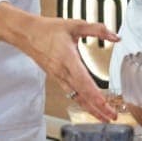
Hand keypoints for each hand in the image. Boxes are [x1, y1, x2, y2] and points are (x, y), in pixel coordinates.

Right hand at [0, 4, 119, 121]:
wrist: (27, 34)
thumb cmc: (49, 29)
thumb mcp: (75, 24)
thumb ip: (97, 29)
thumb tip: (115, 36)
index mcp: (67, 57)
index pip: (81, 79)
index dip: (92, 92)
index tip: (103, 102)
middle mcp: (62, 71)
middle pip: (81, 94)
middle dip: (97, 107)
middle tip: (111, 116)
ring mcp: (58, 76)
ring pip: (76, 97)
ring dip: (90, 108)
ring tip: (104, 117)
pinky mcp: (57, 78)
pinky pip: (71, 94)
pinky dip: (82, 102)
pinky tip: (90, 107)